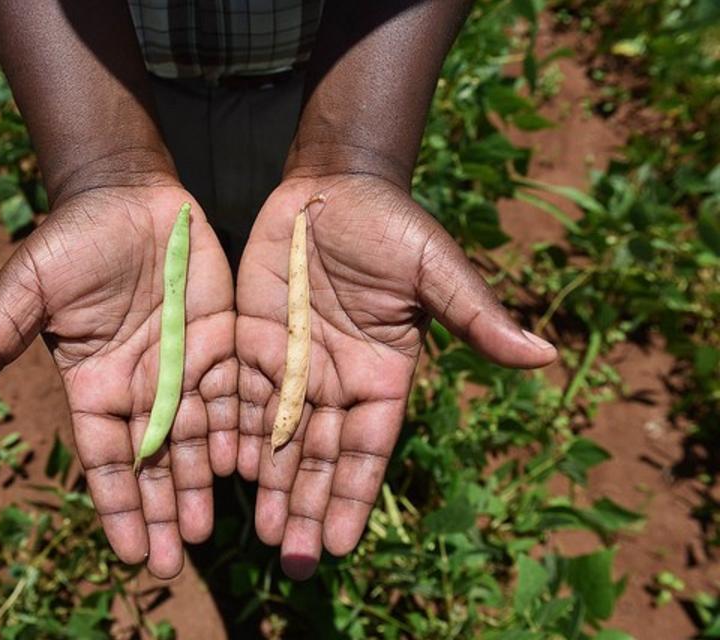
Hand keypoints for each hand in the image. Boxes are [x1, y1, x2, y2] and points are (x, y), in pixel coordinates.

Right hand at [0, 184, 236, 577]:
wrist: (126, 196)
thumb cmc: (72, 240)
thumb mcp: (30, 288)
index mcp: (95, 385)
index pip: (107, 459)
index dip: (118, 506)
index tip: (130, 554)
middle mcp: (142, 387)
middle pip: (154, 462)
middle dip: (161, 511)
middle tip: (172, 562)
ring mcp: (184, 367)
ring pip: (197, 439)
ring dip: (202, 485)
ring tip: (209, 531)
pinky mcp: (222, 340)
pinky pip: (237, 394)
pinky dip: (243, 431)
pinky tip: (251, 467)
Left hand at [235, 175, 555, 578]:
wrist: (332, 188)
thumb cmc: (392, 225)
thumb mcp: (434, 268)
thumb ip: (474, 315)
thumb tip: (544, 355)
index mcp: (382, 376)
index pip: (367, 450)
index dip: (354, 495)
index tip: (340, 544)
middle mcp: (336, 382)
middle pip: (319, 458)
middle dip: (307, 508)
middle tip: (291, 560)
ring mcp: (291, 366)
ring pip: (277, 439)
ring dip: (270, 486)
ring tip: (259, 535)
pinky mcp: (252, 344)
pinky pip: (239, 398)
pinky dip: (233, 436)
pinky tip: (224, 473)